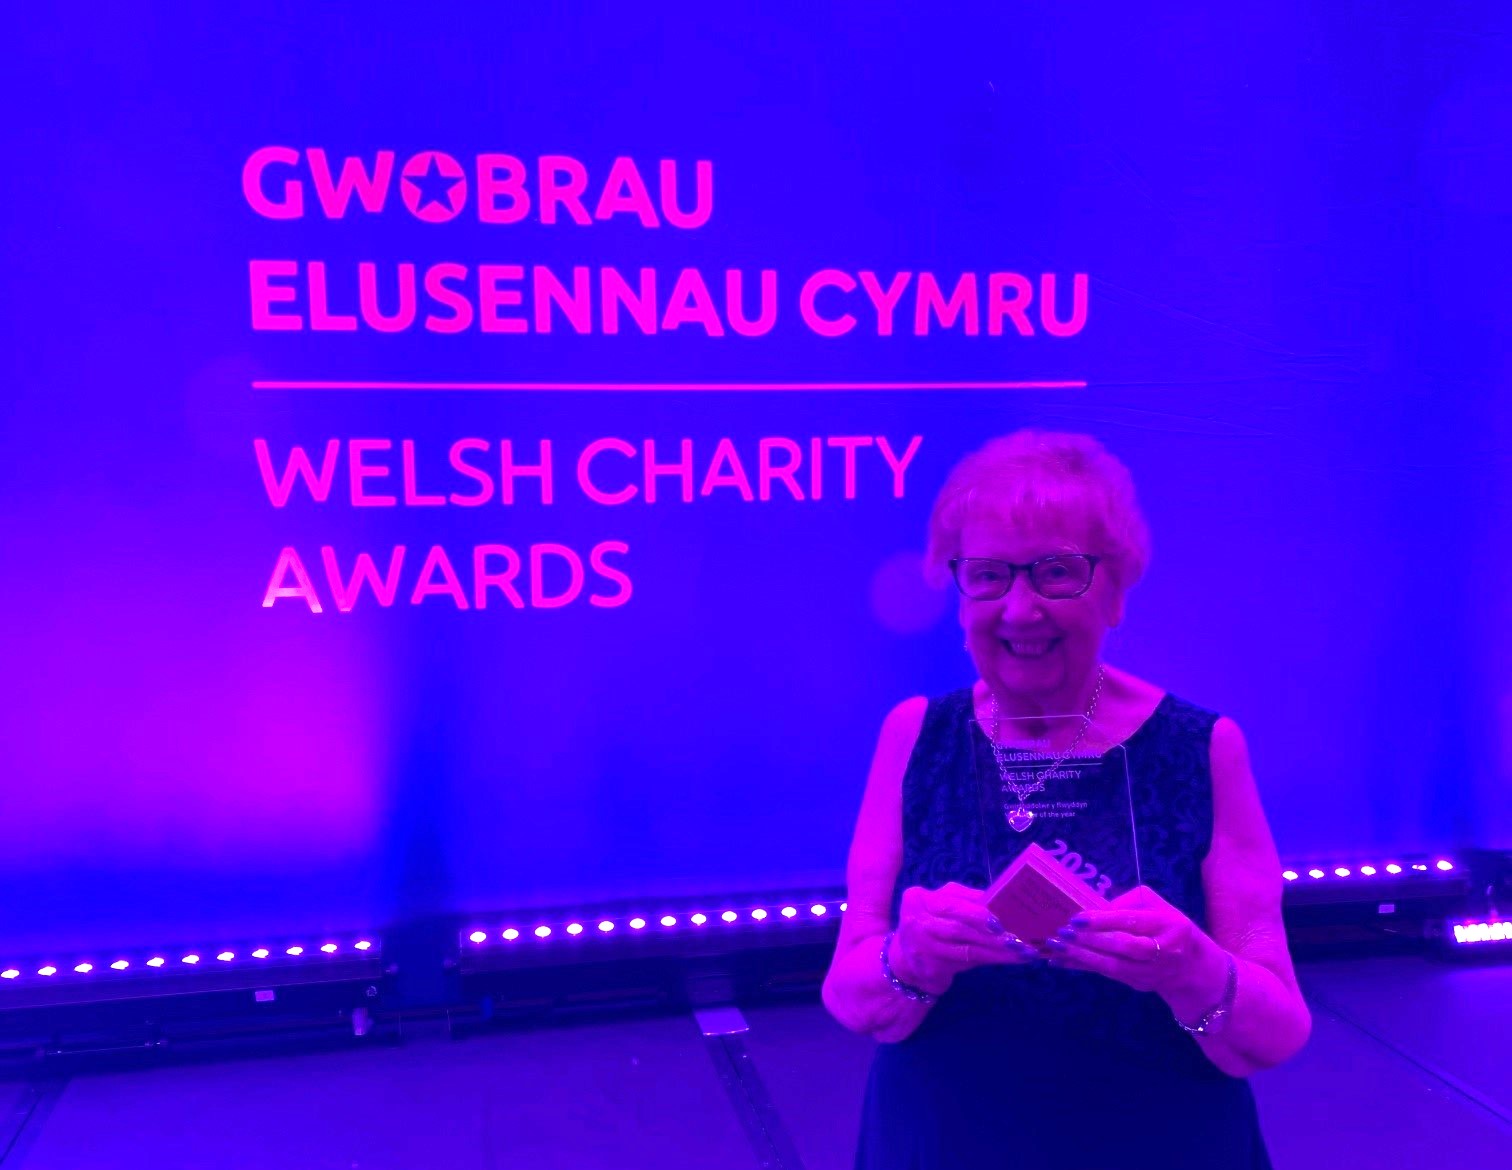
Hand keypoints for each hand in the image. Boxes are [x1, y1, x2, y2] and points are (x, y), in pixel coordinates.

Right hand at [891, 882, 1040, 995]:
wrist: (906, 962)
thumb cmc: (932, 926)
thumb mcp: (942, 906)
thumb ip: (966, 900)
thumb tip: (1004, 898)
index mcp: (918, 898)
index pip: (952, 903)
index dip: (978, 911)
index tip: (1003, 919)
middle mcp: (916, 921)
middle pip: (959, 926)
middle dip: (990, 931)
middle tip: (1017, 935)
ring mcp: (922, 947)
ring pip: (967, 946)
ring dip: (998, 949)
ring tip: (1022, 948)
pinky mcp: (931, 967)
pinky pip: (968, 962)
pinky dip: (992, 959)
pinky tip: (1011, 959)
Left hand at [1039, 885, 1230, 1006]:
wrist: (1194, 968)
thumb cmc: (1170, 927)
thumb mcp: (1159, 907)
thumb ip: (1130, 903)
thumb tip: (1095, 908)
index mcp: (1170, 925)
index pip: (1132, 922)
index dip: (1103, 920)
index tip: (1077, 918)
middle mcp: (1163, 951)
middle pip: (1123, 947)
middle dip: (1091, 940)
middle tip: (1062, 932)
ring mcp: (1151, 972)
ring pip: (1113, 966)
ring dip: (1081, 957)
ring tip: (1056, 947)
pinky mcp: (1138, 984)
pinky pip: (1106, 974)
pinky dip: (1082, 967)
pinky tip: (1059, 961)